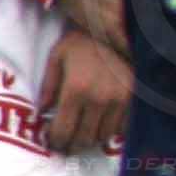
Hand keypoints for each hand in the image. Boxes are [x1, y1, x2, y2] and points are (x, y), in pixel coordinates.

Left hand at [40, 27, 129, 153]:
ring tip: (82, 136)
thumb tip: (42, 113)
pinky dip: (110, 131)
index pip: (63, 131)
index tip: (51, 143)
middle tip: (65, 146)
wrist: (117, 29)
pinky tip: (101, 126)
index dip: (55, 142)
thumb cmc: (82, 42)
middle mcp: (99, 99)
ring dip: (91, 140)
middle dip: (71, 146)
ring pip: (103, 136)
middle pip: (83, 139)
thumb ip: (48, 87)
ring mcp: (120, 100)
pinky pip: (122, 127)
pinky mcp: (134, 98)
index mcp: (76, 90)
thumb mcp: (57, 58)